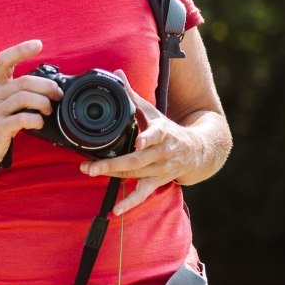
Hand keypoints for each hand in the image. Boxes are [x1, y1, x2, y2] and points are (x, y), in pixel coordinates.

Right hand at [0, 40, 60, 170]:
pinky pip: (22, 118)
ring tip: (48, 110)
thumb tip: (49, 89)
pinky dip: (36, 120)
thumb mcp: (1, 102)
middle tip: (57, 94)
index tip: (38, 44)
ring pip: (24, 98)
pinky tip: (39, 123)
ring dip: (43, 103)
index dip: (21, 50)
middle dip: (47, 86)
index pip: (4, 60)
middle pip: (24, 81)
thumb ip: (19, 93)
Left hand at [81, 82, 211, 215]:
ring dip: (112, 176)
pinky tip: (115, 212)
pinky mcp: (158, 181)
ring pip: (135, 175)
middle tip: (88, 166)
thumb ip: (133, 96)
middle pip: (135, 160)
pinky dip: (129, 203)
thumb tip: (118, 73)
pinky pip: (143, 194)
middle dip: (110, 164)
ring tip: (90, 173)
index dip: (148, 138)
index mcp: (163, 133)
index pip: (156, 134)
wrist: (197, 152)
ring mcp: (160, 169)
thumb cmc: (170, 130)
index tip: (140, 142)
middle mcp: (162, 153)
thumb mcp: (154, 112)